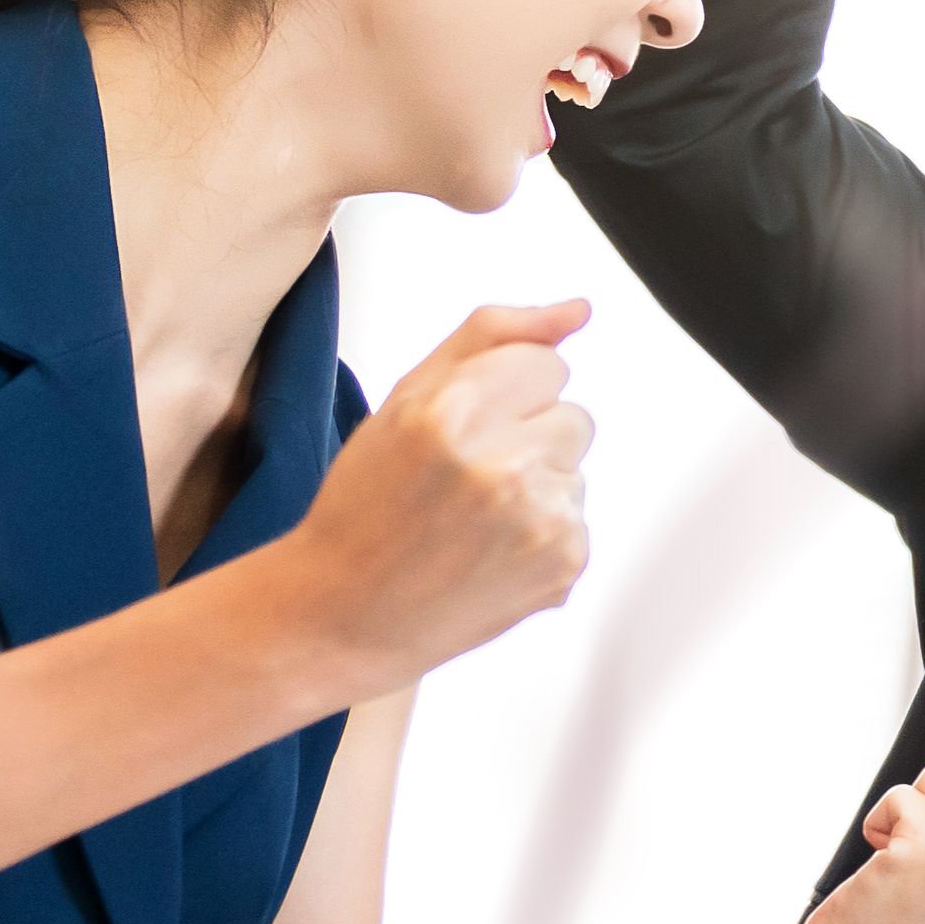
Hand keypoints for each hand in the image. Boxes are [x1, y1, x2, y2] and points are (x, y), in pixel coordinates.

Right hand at [276, 301, 595, 694]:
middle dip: (528, 437)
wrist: (345, 612)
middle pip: (575, 416)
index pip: (547, 364)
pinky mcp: (565, 564)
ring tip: (472, 519)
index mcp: (454, 414)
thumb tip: (578, 310)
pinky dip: (543, 532)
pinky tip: (488, 552)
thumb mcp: (406, 399)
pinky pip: (579, 519)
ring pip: (577, 469)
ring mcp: (540, 521)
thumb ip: (494, 336)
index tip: (465, 428)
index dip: (506, 394)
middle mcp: (503, 466)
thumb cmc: (367, 502)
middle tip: (465, 478)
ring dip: (538, 485)